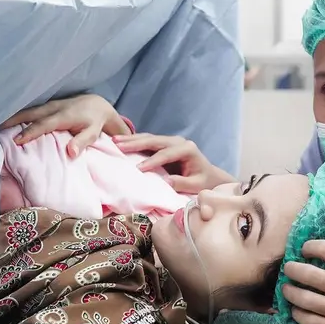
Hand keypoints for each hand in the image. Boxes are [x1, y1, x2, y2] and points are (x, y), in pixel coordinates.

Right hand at [0, 94, 130, 157]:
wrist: (98, 105)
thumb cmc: (96, 122)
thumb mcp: (94, 133)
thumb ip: (82, 142)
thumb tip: (71, 153)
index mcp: (64, 115)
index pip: (44, 124)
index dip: (31, 132)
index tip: (17, 141)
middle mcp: (54, 108)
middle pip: (30, 114)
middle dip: (13, 121)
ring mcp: (49, 105)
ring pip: (28, 111)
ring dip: (12, 117)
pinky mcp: (47, 106)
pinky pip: (31, 111)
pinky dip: (19, 116)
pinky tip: (8, 123)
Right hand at [113, 133, 234, 192]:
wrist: (209, 176)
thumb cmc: (203, 182)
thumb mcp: (196, 185)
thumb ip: (182, 183)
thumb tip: (165, 182)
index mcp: (188, 149)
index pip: (166, 154)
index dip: (152, 161)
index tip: (138, 169)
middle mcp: (179, 141)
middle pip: (155, 141)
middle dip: (136, 143)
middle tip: (118, 145)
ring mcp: (171, 141)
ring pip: (149, 138)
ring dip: (131, 139)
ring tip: (115, 141)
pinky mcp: (165, 144)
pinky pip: (148, 141)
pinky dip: (134, 141)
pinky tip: (121, 141)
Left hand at [282, 235, 324, 323]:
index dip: (311, 246)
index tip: (304, 249)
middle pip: (311, 275)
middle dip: (293, 269)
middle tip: (288, 268)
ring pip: (308, 300)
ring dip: (291, 293)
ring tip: (286, 289)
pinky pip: (313, 322)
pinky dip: (299, 315)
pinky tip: (295, 310)